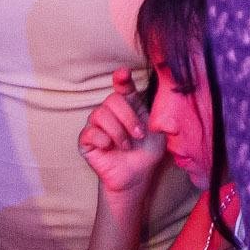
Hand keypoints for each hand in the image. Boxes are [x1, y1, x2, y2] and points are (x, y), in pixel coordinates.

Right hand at [77, 69, 167, 199]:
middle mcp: (110, 112)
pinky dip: (103, 139)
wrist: (137, 176)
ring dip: (118, 131)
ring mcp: (96, 126)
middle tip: (138, 134)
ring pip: (100, 114)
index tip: (124, 74)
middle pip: (112, 100)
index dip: (121, 78)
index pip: (122, 86)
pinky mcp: (86, 141)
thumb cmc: (147, 152)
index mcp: (128, 105)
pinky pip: (89, 132)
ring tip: (127, 145)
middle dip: (128, 117)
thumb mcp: (158, 131)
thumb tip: (163, 99)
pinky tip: (110, 147)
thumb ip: (157, 114)